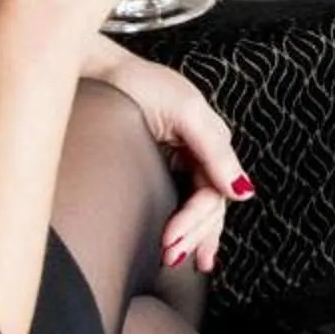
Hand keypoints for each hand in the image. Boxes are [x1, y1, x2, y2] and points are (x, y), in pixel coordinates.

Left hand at [85, 41, 251, 273]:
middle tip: (169, 256)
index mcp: (208, 138)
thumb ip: (215, 148)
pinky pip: (180, 201)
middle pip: (209, 204)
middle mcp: (197, 152)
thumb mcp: (183, 109)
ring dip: (193, 236)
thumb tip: (242, 191)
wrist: (91, 71)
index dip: (197, 220)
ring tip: (178, 261)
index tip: (171, 241)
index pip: (215, 192)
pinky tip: (189, 248)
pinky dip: (186, 227)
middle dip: (193, 233)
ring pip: (197, 208)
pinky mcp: (157, 167)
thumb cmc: (136, 83)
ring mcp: (177, 160)